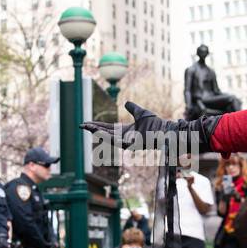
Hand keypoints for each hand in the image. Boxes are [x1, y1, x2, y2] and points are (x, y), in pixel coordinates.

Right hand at [82, 102, 216, 162]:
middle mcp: (124, 137)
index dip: (97, 125)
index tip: (87, 123)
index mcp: (125, 131)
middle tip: (81, 126)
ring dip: (97, 132)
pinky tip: (98, 131)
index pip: (108, 128)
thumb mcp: (141, 112)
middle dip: (93, 130)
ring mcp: (126, 142)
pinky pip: (115, 141)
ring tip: (87, 127)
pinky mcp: (129, 145)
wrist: (165, 130)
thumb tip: (126, 103)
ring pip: (107, 138)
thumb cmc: (156, 123)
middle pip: (104, 133)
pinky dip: (105, 136)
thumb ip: (132, 108)